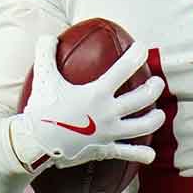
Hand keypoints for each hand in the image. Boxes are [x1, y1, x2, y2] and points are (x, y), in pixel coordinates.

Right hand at [10, 36, 166, 170]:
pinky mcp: (104, 149)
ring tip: (160, 114)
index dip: (136, 55)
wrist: (32, 144)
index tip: (142, 47)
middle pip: (143, 98)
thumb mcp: (43, 78)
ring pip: (143, 126)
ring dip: (155, 119)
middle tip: (157, 82)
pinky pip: (128, 153)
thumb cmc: (40, 109)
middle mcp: (108, 112)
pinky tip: (150, 156)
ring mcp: (109, 132)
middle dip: (154, 88)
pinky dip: (141, 154)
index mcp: (97, 93)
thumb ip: (45, 54)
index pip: (124, 69)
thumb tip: (46, 36)